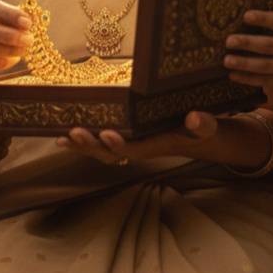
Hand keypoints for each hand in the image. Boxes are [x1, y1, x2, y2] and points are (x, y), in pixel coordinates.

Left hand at [56, 111, 218, 164]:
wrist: (207, 142)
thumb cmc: (209, 133)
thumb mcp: (212, 128)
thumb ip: (204, 125)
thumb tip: (195, 118)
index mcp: (160, 145)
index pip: (137, 149)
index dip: (120, 145)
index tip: (106, 134)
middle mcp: (143, 148)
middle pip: (112, 154)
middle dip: (92, 145)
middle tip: (73, 132)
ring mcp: (135, 145)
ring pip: (103, 152)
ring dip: (82, 146)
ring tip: (60, 138)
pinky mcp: (130, 139)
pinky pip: (103, 144)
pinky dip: (85, 141)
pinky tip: (66, 135)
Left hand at [223, 10, 272, 112]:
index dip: (263, 18)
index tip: (246, 16)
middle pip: (270, 46)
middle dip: (248, 43)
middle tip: (229, 41)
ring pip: (266, 66)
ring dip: (245, 63)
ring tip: (227, 60)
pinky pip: (267, 81)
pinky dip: (249, 79)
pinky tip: (234, 75)